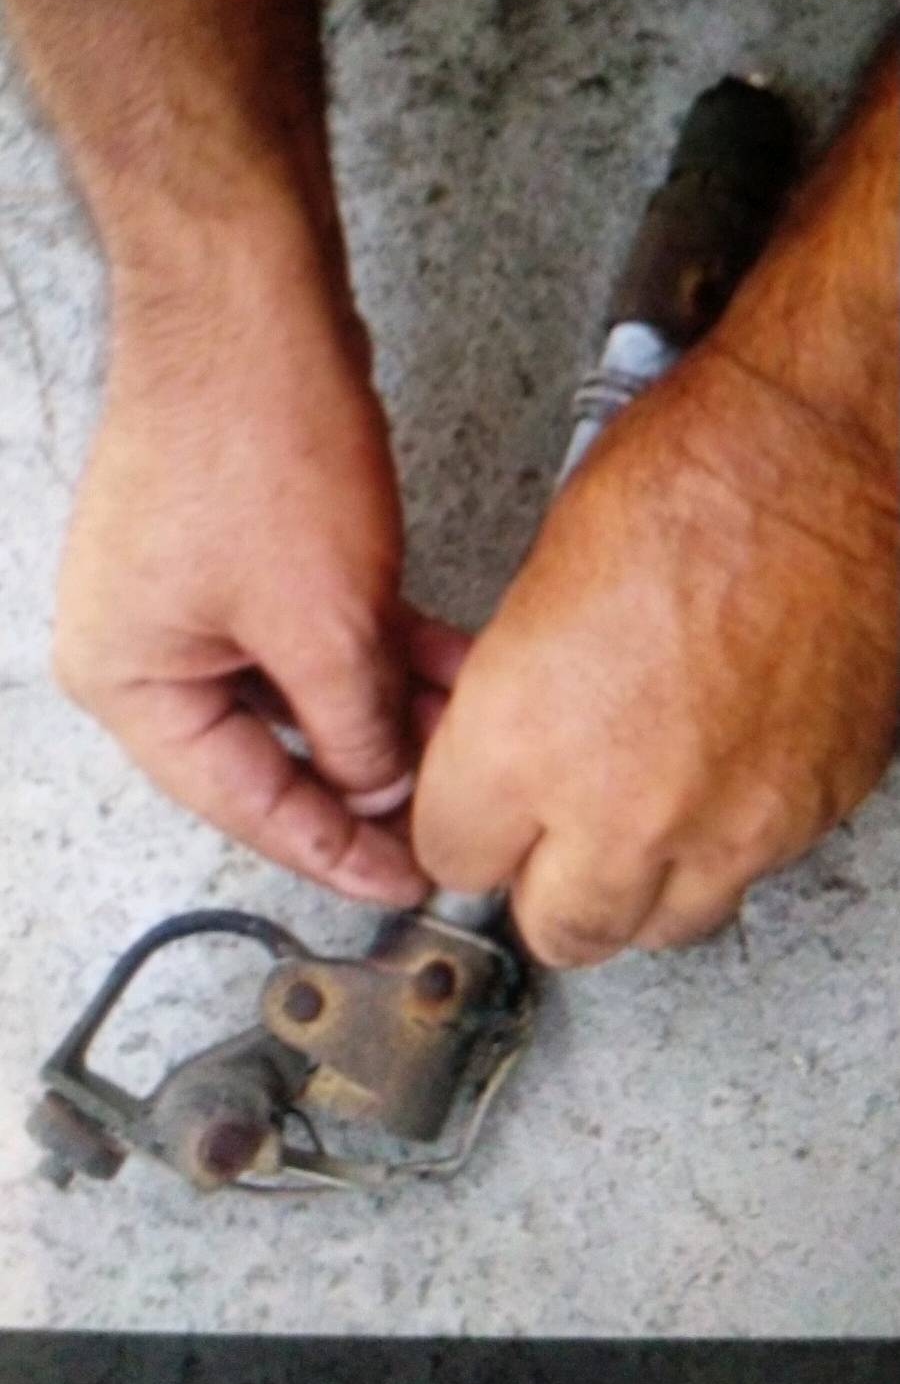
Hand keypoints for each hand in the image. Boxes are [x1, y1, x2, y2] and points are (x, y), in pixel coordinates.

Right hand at [54, 211, 462, 903]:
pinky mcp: (241, 540)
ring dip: (387, 707)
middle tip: (451, 819)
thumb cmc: (254, 446)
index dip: (335, 849)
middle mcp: (147, 642)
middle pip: (271, 746)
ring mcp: (192, 588)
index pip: (243, 802)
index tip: (409, 883)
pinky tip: (452, 670)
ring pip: (304, 682)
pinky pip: (313, 622)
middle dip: (371, 774)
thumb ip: (356, 729)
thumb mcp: (323, 623)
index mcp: (132, 681)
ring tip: (470, 742)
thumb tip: (385, 789)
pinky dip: (376, 646)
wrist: (251, 300)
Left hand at [415, 80, 897, 963]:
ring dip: (635, 884)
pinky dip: (721, 845)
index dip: (460, 823)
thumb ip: (512, 703)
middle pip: (557, 928)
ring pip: (659, 926)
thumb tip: (506, 749)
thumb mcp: (539, 580)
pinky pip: (747, 874)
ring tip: (634, 814)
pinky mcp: (809, 814)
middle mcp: (623, 807)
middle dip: (541, 885)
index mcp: (527, 740)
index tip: (474, 804)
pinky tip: (714, 776)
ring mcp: (729, 824)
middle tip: (547, 835)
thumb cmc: (695, 474)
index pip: (451, 855)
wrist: (829, 455)